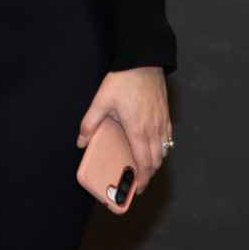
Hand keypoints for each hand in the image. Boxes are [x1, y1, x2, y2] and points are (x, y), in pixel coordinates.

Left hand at [77, 66, 170, 194]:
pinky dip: (163, 147)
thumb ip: (90, 123)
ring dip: (156, 162)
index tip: (137, 189)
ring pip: (164, 150)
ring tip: (145, 165)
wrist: (144, 60)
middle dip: (148, 174)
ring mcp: (162, 122)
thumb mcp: (101, 101)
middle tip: (138, 180)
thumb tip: (81, 141)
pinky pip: (168, 138)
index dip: (142, 180)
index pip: (144, 164)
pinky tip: (154, 146)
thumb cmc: (123, 80)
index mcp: (138, 130)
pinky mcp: (165, 114)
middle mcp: (153, 130)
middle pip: (156, 161)